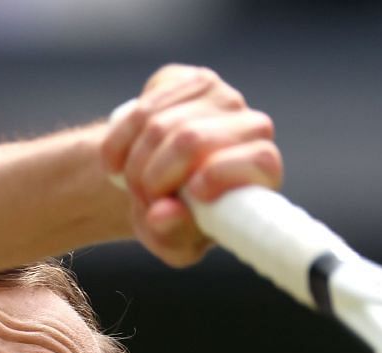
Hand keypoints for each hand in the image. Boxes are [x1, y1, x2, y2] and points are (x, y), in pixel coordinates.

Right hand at [101, 64, 282, 267]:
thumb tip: (162, 213)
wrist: (154, 183)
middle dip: (153, 175)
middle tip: (142, 198)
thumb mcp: (174, 243)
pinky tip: (118, 161)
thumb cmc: (177, 220)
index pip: (259, 160)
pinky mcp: (187, 80)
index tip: (193, 192)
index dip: (223, 173)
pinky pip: (142, 107)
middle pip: (192, 139)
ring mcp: (219, 96)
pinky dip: (119, 140)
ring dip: (133, 162)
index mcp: (262, 171)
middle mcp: (249, 126)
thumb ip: (171, 235)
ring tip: (132, 185)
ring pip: (159, 124)